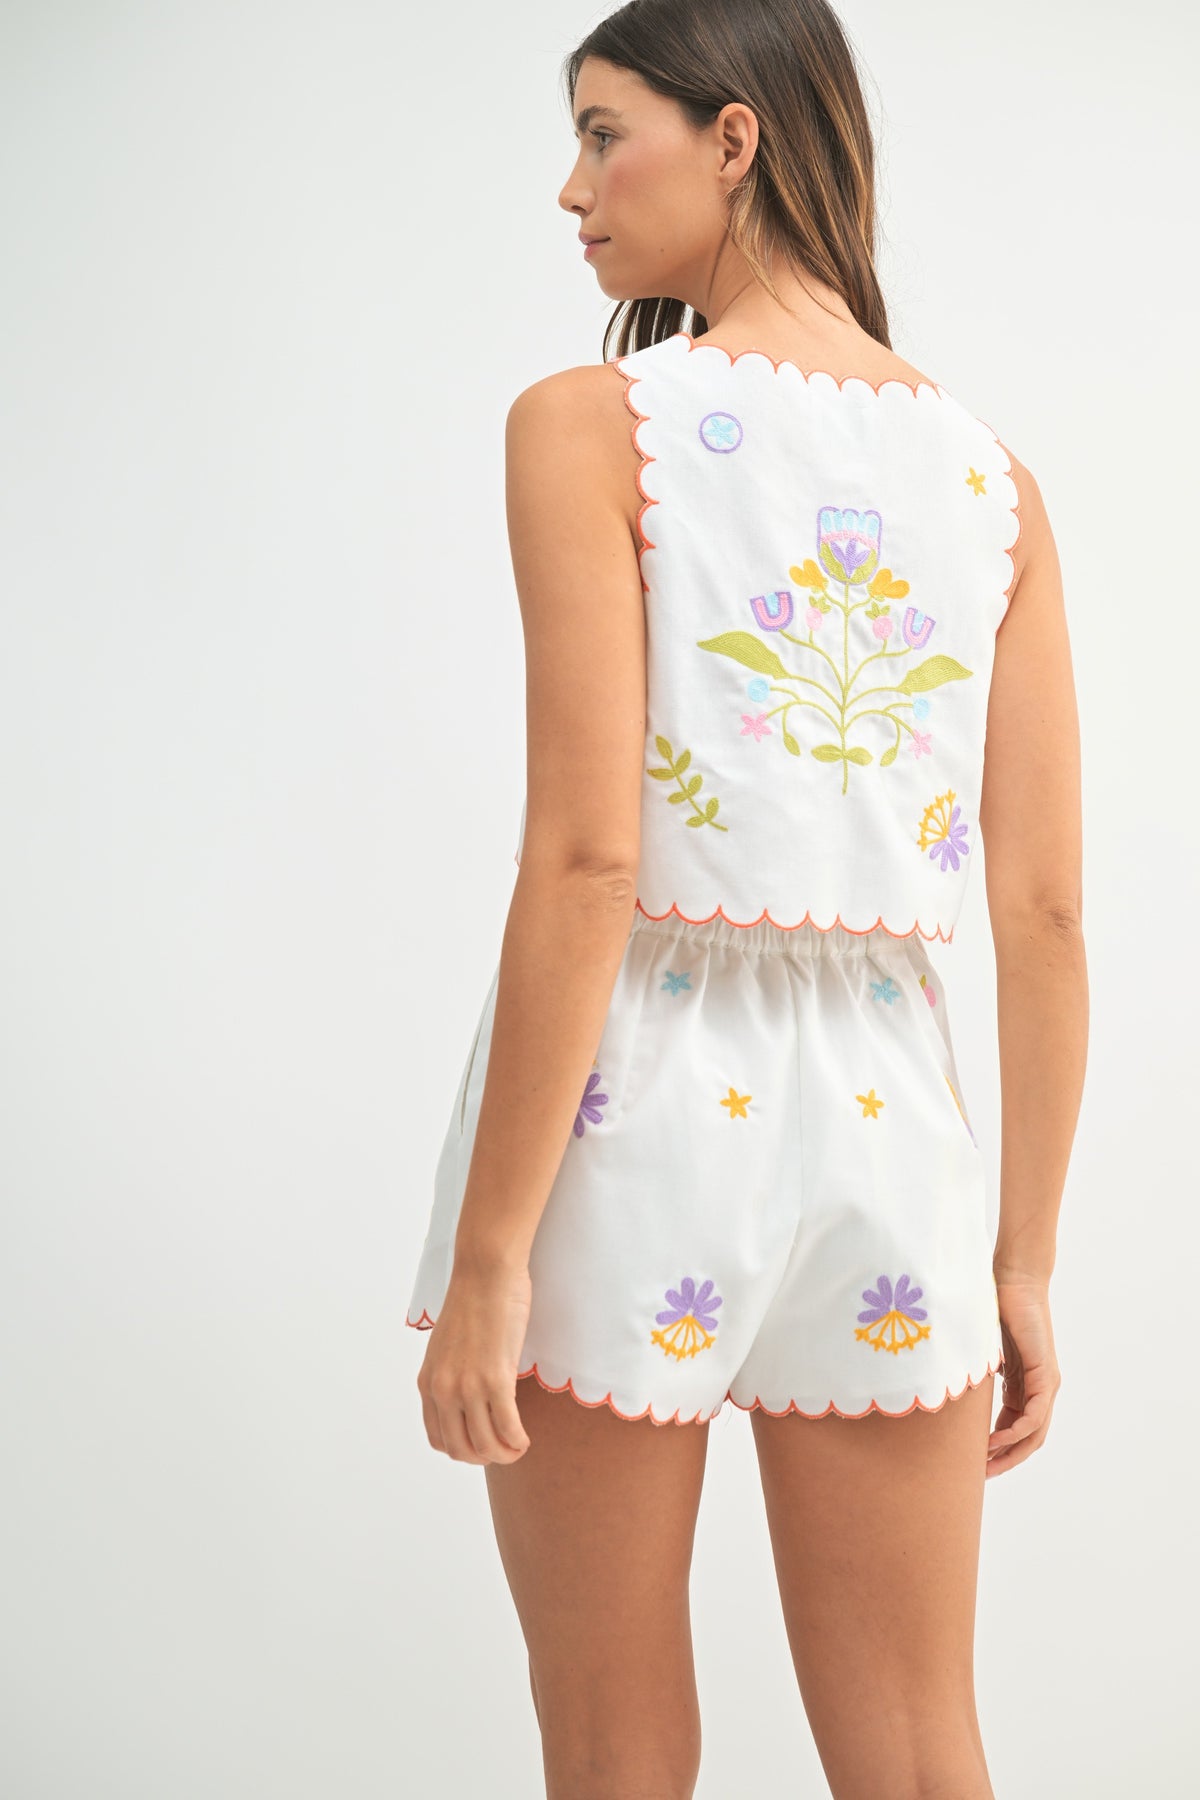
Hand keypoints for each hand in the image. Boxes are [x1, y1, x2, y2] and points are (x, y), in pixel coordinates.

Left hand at [416, 1259, 533, 1464]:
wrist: (485, 1271)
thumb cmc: (474, 1300)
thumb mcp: (448, 1346)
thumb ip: (452, 1374)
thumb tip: (469, 1399)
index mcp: (428, 1382)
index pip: (438, 1439)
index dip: (463, 1450)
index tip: (483, 1444)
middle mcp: (443, 1389)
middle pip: (461, 1450)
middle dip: (484, 1458)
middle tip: (504, 1449)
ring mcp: (468, 1386)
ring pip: (485, 1446)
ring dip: (505, 1455)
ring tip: (518, 1446)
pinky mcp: (495, 1378)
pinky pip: (507, 1428)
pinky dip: (517, 1442)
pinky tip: (525, 1439)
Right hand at [986, 1274, 1060, 1478]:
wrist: (1014, 1279)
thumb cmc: (994, 1306)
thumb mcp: (980, 1350)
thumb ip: (973, 1372)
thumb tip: (942, 1387)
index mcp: (1023, 1384)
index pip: (1015, 1428)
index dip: (997, 1450)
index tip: (974, 1464)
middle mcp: (1039, 1388)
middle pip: (1028, 1439)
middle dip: (1005, 1461)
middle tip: (980, 1477)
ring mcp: (1046, 1382)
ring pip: (1034, 1432)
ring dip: (1011, 1452)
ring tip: (986, 1464)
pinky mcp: (1046, 1373)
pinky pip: (1036, 1414)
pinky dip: (1019, 1431)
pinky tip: (998, 1439)